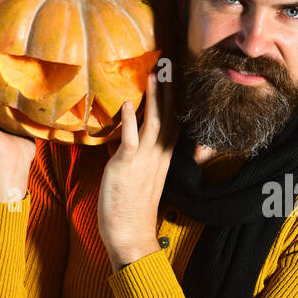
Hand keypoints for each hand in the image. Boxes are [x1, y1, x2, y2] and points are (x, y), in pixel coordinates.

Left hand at [97, 70, 177, 268]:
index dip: (173, 98)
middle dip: (170, 89)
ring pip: (154, 123)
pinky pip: (131, 142)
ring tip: (154, 73)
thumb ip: (132, 153)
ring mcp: (144, 162)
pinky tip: (126, 104)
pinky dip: (129, 123)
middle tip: (169, 63)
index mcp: (162, 158)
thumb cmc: (129, 208)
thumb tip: (124, 134)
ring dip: (154, 97)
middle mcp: (158, 156)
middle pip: (169, 116)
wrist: (130, 235)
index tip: (173, 76)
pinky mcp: (126, 168)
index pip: (172, 121)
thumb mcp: (135, 175)